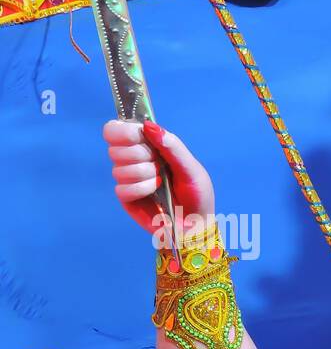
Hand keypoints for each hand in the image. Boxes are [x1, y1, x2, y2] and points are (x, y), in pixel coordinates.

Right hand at [103, 120, 213, 243]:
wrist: (197, 224)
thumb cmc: (196, 194)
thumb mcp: (191, 168)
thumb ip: (172, 146)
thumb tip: (149, 125)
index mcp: (147, 146)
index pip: (116, 129)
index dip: (123, 131)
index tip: (140, 137)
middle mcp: (133, 160)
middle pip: (115, 148)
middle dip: (140, 155)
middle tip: (158, 164)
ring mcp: (128, 179)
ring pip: (119, 169)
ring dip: (145, 175)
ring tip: (161, 182)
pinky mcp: (126, 197)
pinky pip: (122, 188)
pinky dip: (141, 190)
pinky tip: (154, 194)